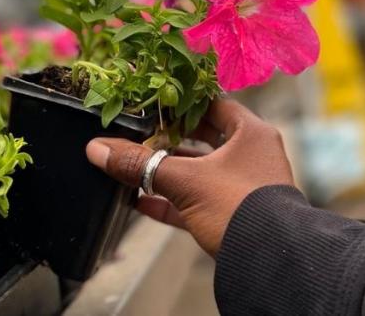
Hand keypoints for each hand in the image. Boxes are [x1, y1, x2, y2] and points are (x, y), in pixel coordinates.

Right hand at [85, 99, 294, 255]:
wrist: (267, 262)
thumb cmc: (236, 207)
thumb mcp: (184, 181)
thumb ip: (140, 164)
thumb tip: (97, 149)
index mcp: (251, 133)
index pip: (213, 104)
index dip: (181, 102)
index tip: (152, 102)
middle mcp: (251, 155)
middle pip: (204, 137)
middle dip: (168, 139)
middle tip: (138, 132)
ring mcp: (243, 186)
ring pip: (198, 171)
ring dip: (167, 171)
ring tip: (133, 167)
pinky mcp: (233, 215)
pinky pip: (197, 201)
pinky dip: (171, 201)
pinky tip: (139, 203)